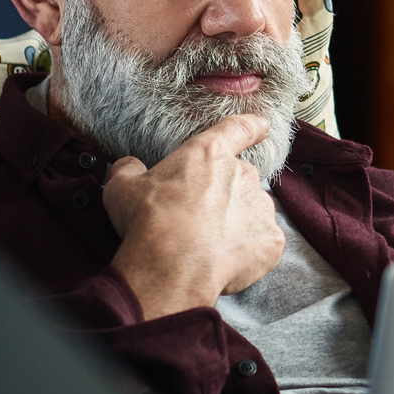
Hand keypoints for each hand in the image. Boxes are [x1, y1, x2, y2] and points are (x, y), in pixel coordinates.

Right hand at [101, 114, 283, 317]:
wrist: (171, 267)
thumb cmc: (147, 222)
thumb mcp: (123, 188)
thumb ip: (129, 170)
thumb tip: (129, 165)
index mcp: (209, 154)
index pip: (238, 129)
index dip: (251, 127)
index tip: (260, 127)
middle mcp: (242, 174)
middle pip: (239, 179)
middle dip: (223, 196)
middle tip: (197, 219)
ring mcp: (260, 207)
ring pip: (254, 211)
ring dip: (238, 222)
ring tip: (208, 244)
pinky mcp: (270, 240)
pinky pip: (264, 242)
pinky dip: (250, 251)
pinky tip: (224, 261)